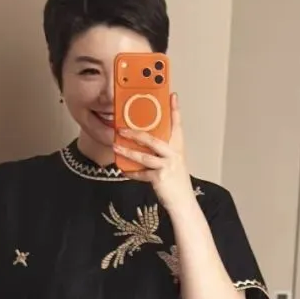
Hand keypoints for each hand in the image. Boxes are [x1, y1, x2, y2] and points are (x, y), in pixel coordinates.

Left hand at [115, 93, 197, 213]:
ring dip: (127, 151)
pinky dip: (132, 172)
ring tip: (116, 147)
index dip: (175, 110)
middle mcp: (174, 154)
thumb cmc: (177, 182)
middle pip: (153, 139)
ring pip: (144, 156)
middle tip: (121, 128)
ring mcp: (168, 166)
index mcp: (178, 148)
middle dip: (135, 133)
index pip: (177, 125)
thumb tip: (143, 142)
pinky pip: (141, 173)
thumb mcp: (173, 162)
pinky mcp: (160, 178)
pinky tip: (124, 170)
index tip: (172, 96)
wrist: (183, 202)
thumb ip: (162, 151)